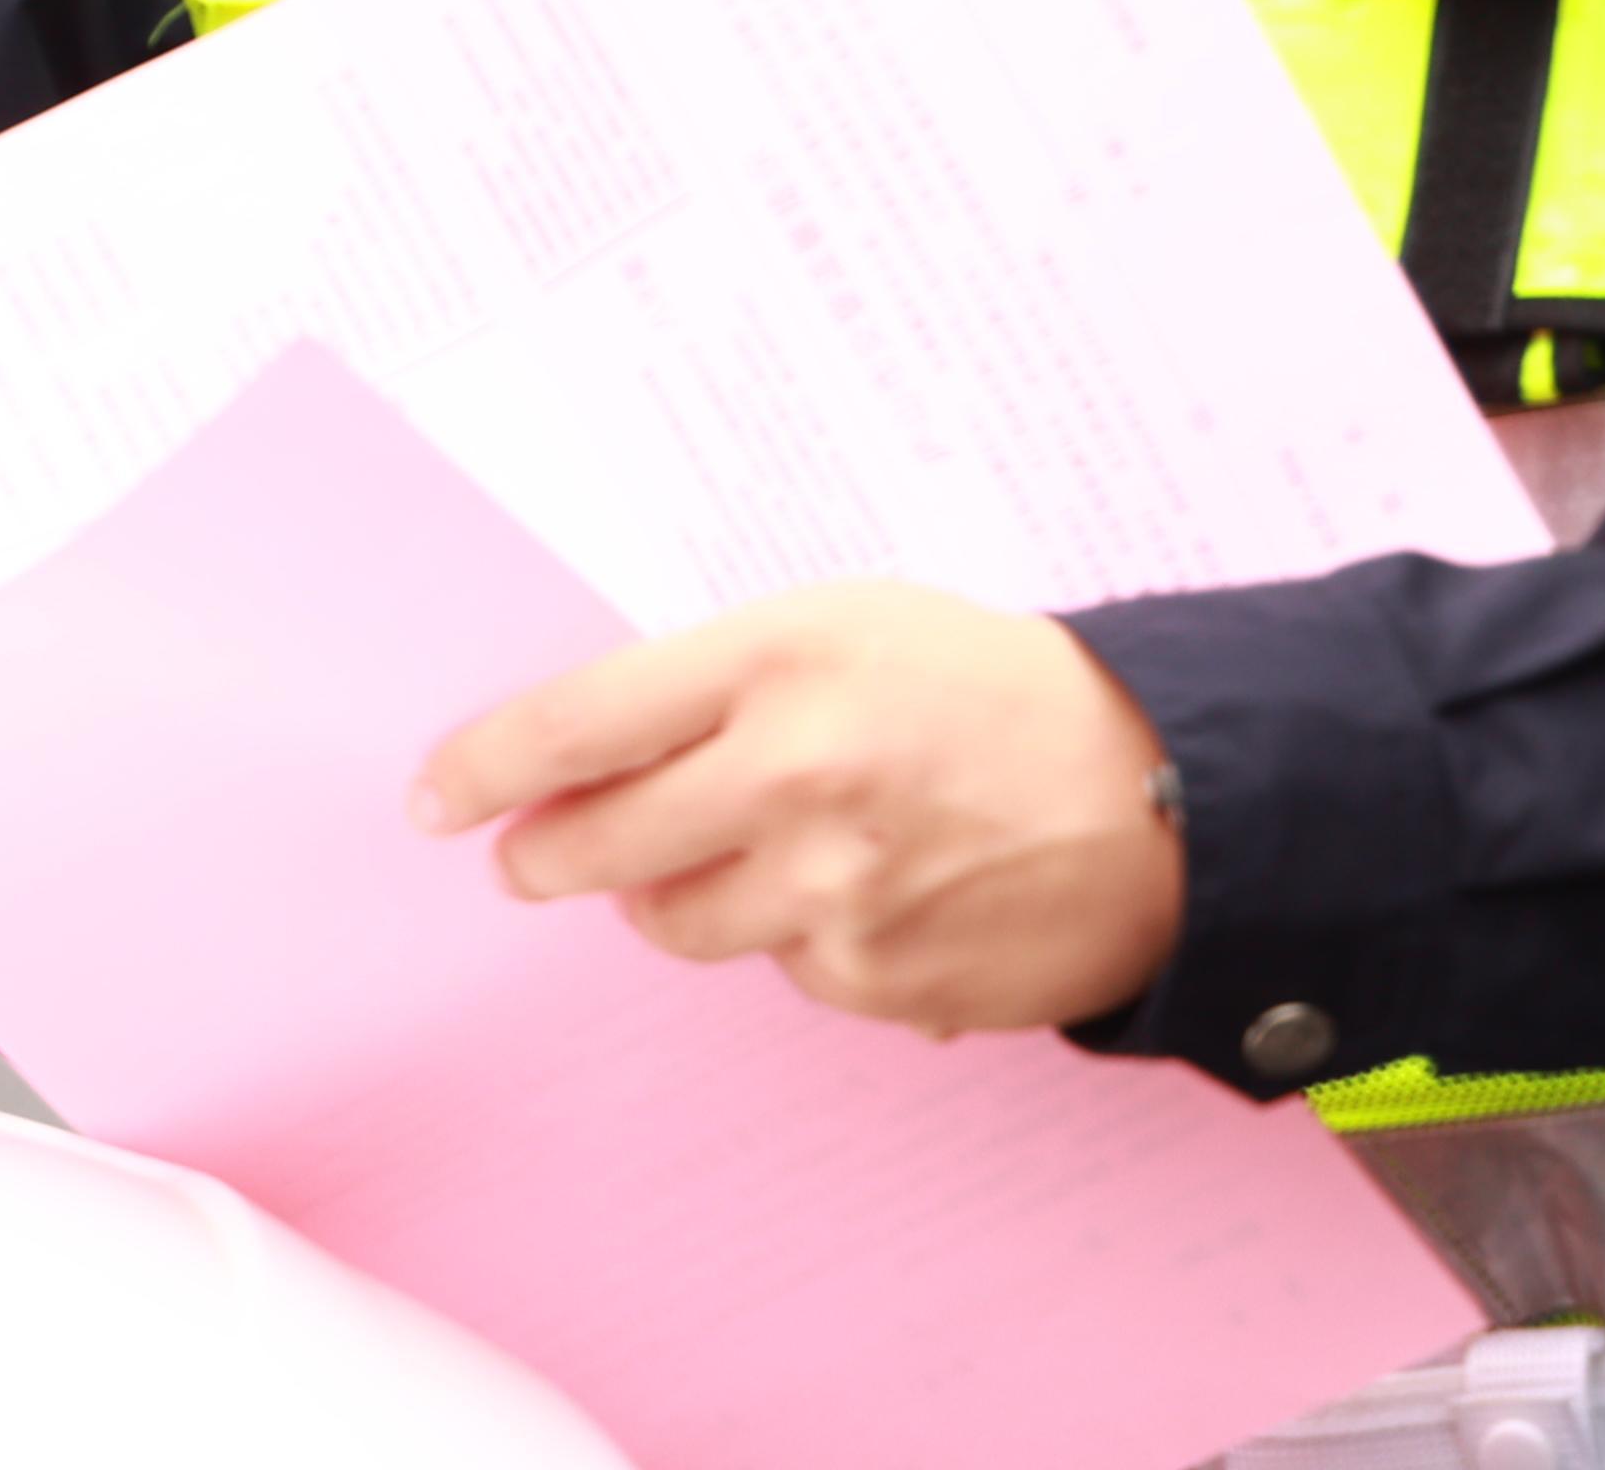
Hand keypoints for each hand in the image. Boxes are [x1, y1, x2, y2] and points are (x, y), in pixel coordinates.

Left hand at [415, 577, 1182, 1038]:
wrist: (1165, 793)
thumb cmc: (993, 688)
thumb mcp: (844, 626)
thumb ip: (715, 680)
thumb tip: (584, 749)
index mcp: (777, 664)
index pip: (578, 724)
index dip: (487, 767)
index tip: (439, 793)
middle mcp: (796, 780)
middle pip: (600, 847)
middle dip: (545, 857)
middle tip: (528, 856)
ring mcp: (836, 893)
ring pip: (676, 923)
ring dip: (674, 896)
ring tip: (739, 852)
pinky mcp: (878, 979)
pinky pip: (781, 969)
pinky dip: (795, 937)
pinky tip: (864, 891)